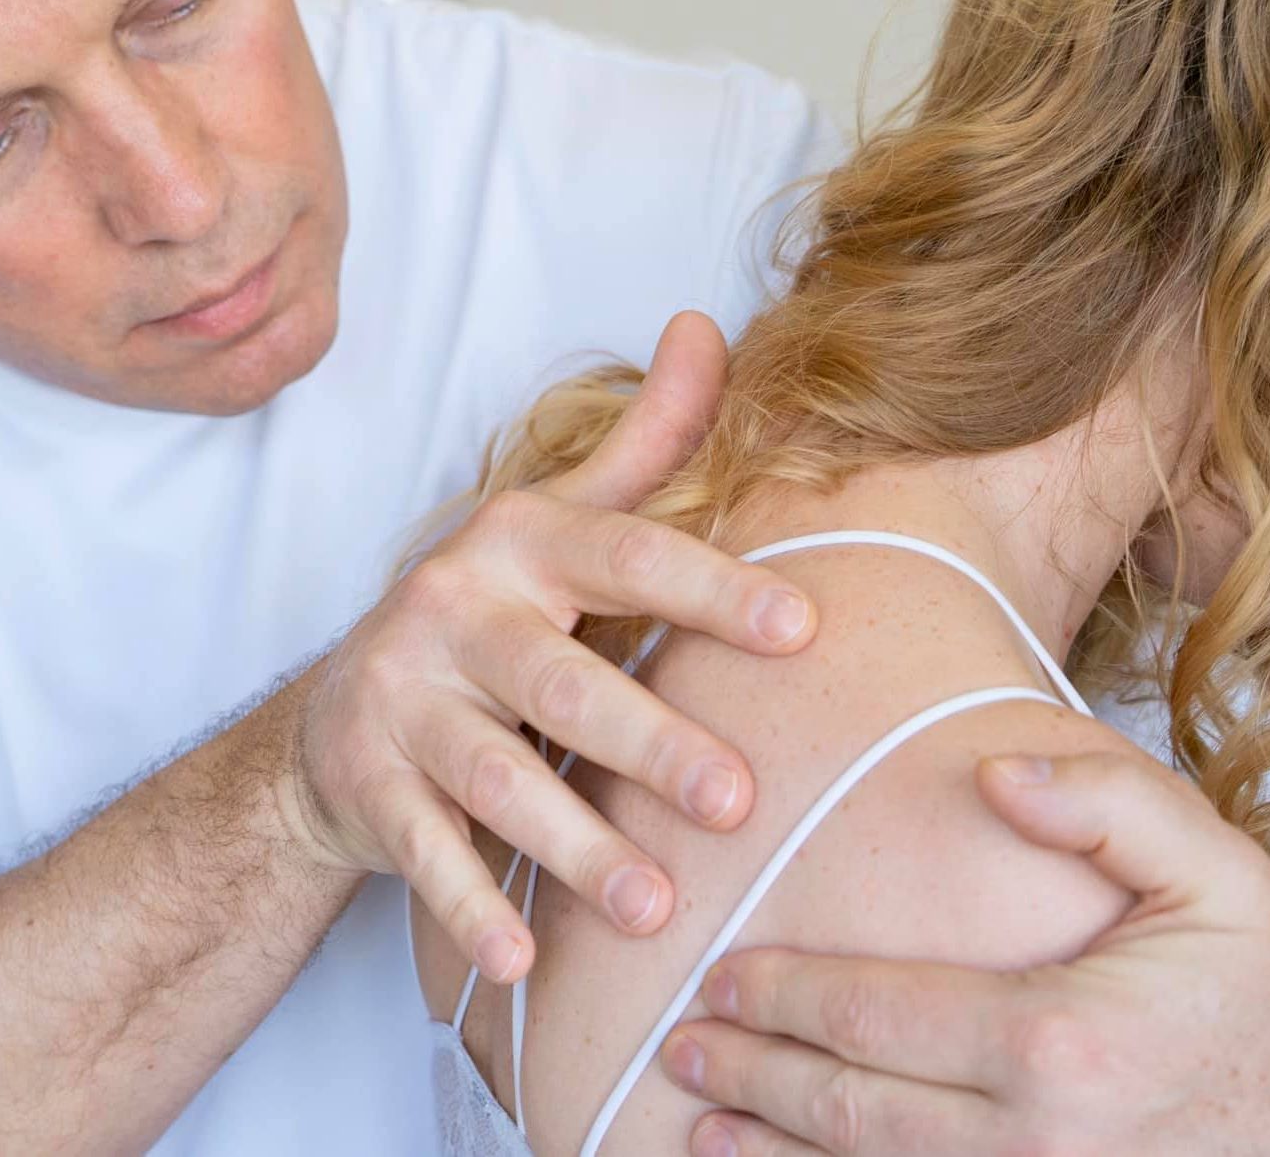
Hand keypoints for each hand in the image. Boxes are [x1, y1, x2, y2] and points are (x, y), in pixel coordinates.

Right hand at [286, 311, 817, 984]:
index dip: (709, 589)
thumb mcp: (554, 520)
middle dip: (648, 741)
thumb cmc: (486, 613)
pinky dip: (470, 904)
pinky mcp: (368, 782)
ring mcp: (401, 698)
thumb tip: (703, 322)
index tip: (805, 629)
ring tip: (656, 907)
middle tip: (739, 801)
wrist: (335, 716)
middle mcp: (452, 607)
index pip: (622, 555)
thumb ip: (642, 439)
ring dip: (573, 842)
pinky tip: (523, 963)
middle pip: (558, 679)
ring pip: (493, 774)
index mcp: (515, 541)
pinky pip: (422, 849)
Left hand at [660, 749, 1269, 1154]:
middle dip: (752, 1074)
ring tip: (700, 1129)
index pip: (868, 1015)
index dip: (779, 996)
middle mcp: (1039, 1143)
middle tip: (680, 1046)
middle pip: (851, 1109)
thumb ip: (1105, 805)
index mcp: (1057, 1040)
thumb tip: (992, 776)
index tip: (717, 974)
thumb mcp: (1214, 872)